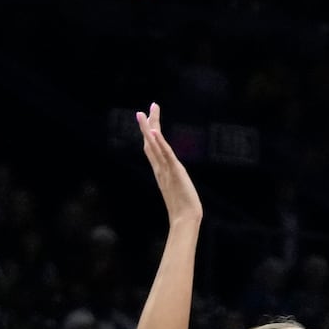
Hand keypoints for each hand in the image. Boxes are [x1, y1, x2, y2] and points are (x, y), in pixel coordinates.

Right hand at [137, 103, 202, 224]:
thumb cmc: (183, 207)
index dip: (150, 133)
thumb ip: (173, 180)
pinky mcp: (175, 172)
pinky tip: (155, 132)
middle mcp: (160, 168)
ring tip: (143, 114)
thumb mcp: (177, 188)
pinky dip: (160, 143)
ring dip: (149, 129)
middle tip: (144, 108)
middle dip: (147, 125)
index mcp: (160, 171)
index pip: (153, 148)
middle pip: (150, 143)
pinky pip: (166, 155)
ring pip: (154, 146)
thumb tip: (174, 177)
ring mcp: (166, 170)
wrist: (185, 219)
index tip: (148, 118)